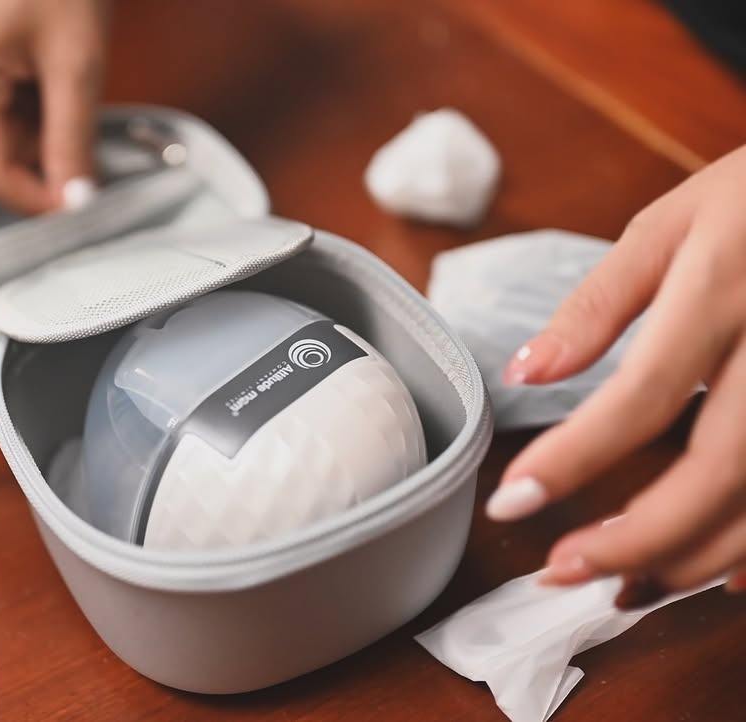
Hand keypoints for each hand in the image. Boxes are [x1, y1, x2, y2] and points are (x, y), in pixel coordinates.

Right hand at [0, 0, 109, 213]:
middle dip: (43, 169)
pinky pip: (1, 106)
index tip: (82, 204)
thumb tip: (76, 199)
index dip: (36, 200)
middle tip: (94, 164)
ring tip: (81, 105)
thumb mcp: (77, 61)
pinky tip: (65, 90)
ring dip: (44, 140)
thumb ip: (73, 137)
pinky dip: (37, 114)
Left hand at [487, 144, 745, 607]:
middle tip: (562, 571)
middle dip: (634, 538)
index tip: (512, 503)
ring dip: (693, 559)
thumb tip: (523, 373)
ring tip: (622, 586)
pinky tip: (713, 577)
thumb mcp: (672, 222)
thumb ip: (598, 304)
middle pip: (716, 470)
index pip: (640, 394)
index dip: (574, 459)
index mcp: (722, 289)